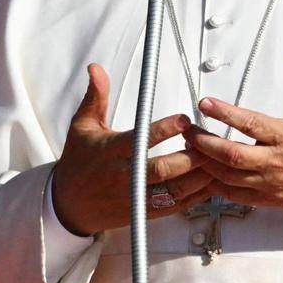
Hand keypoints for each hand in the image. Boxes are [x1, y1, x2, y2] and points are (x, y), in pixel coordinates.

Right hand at [51, 62, 212, 236]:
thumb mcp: (82, 126)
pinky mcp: (143, 214)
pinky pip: (174, 208)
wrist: (68, 204)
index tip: (184, 119)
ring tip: (214, 160)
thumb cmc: (78, 161)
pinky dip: (194, 197)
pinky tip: (209, 183)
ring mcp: (134, 198)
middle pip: (161, 170)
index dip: (164, 130)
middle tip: (209, 142)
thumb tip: (96, 68)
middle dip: (189, 157)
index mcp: (111, 152)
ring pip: (172, 191)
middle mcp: (124, 177)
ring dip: (197, 177)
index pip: (140, 141)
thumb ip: (96, 97)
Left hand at [182, 51, 282, 224]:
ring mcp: (270, 184)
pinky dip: (216, 185)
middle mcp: (276, 162)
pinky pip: (235, 195)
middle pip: (230, 155)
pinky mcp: (269, 199)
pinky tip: (205, 173)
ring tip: (190, 147)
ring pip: (227, 177)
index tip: (205, 102)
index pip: (250, 124)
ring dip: (205, 162)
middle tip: (187, 130)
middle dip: (203, 142)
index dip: (224, 113)